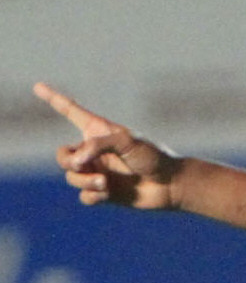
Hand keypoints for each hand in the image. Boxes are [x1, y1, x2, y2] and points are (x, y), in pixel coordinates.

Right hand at [40, 83, 180, 209]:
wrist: (171, 184)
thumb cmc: (153, 156)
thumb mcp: (126, 141)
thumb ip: (97, 145)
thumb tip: (75, 163)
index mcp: (99, 131)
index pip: (71, 112)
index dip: (54, 99)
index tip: (37, 86)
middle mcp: (95, 152)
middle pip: (63, 155)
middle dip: (68, 161)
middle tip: (83, 165)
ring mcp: (98, 172)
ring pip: (72, 177)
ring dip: (84, 180)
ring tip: (105, 183)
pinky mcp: (104, 193)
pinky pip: (84, 196)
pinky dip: (91, 195)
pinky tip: (107, 194)